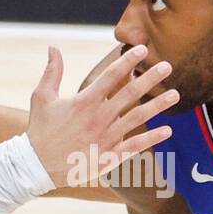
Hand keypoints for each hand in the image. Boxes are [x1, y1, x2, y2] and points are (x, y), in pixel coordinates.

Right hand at [27, 44, 177, 186]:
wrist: (37, 166)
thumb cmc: (40, 130)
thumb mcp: (42, 97)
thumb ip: (52, 72)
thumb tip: (53, 47)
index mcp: (84, 101)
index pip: (111, 75)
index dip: (128, 61)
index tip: (143, 50)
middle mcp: (98, 117)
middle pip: (130, 93)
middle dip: (150, 78)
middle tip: (167, 66)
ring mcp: (105, 137)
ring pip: (137, 118)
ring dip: (157, 106)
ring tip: (175, 95)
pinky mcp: (108, 156)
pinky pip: (134, 146)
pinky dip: (152, 139)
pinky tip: (168, 131)